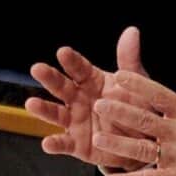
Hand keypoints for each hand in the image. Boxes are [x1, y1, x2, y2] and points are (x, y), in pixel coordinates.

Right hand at [26, 27, 153, 169]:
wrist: (144, 141)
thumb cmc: (137, 107)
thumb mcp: (137, 83)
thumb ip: (129, 60)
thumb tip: (132, 31)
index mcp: (92, 81)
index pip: (79, 68)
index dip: (71, 60)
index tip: (63, 52)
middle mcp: (78, 99)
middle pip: (62, 87)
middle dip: (49, 78)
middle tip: (37, 68)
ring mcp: (75, 121)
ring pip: (56, 113)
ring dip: (43, 109)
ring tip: (31, 104)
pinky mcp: (77, 144)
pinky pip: (64, 144)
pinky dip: (55, 144)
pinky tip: (47, 143)